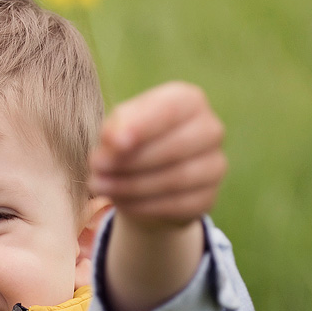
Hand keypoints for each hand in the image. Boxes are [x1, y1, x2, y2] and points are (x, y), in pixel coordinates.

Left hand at [88, 82, 226, 310]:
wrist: (142, 190)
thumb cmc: (123, 153)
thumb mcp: (113, 137)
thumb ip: (116, 133)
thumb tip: (113, 143)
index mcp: (187, 102)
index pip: (174, 105)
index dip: (144, 124)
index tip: (110, 141)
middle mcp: (209, 129)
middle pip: (174, 146)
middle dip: (131, 162)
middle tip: (96, 172)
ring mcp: (215, 166)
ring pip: (178, 178)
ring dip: (135, 186)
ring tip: (103, 189)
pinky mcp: (207, 200)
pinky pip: (179, 205)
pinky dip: (146, 208)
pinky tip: (124, 207)